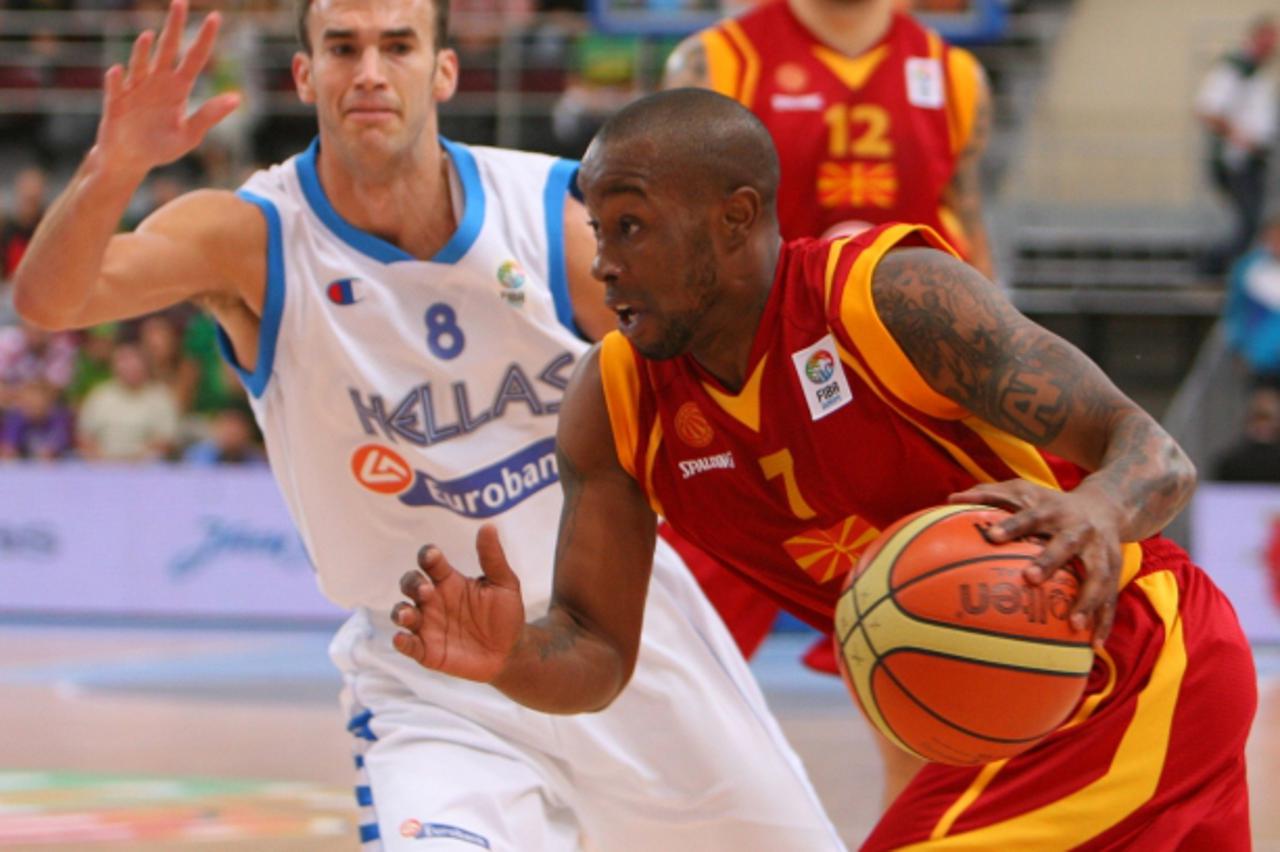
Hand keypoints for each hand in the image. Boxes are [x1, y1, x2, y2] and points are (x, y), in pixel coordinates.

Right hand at [96, 0, 240, 175]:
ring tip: (150, 37)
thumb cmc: (161, 147)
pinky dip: (115, 80)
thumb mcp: (189, 135)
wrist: (130, 159)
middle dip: (174, 26)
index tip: (214, 16)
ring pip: (140, 64)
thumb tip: (236, 99)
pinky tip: (118, 71)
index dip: (204, 39)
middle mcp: (157, 82)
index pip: (194, 59)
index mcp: (178, 89)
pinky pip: (114, 87)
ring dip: (143, 51)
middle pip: (167, 49)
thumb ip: (209, 116)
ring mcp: (134, 89)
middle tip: (180, 2)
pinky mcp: (115, 102)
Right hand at [391, 524, 525, 682]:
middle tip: (427, 590)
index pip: (430, 561)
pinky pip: (408, 645)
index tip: (433, 556)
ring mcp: (428, 625)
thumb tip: (488, 526)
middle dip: (412, 583)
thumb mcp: (505, 584)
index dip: (428, 556)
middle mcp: (433, 600)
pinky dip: (401, 642)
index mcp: (449, 580)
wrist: (510, 651)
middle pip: (410, 583)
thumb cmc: (505, 614)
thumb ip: (493, 557)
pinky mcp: (427, 650)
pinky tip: (402, 639)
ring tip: (409, 615)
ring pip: (402, 613)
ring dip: (400, 612)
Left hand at [948, 480, 1122, 646]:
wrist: (1107, 506)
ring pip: (1098, 575)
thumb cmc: (1052, 504)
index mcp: (1053, 510)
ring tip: (1073, 624)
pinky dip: (1104, 620)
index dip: (1012, 525)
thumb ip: (990, 495)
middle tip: (1029, 578)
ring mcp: (1101, 551)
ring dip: (1087, 599)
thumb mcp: (1024, 491)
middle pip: (1066, 543)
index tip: (991, 536)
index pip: (1030, 517)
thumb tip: (950, 498)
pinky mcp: (1115, 570)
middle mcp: (1079, 529)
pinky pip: (1111, 598)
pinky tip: (1093, 644)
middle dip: (1050, 560)